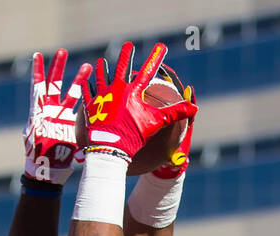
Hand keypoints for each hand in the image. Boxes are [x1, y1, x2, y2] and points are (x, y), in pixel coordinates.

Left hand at [23, 49, 92, 185]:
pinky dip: (87, 99)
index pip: (37, 86)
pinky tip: (95, 89)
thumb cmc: (38, 157)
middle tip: (63, 51)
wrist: (47, 171)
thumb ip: (36, 127)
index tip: (38, 54)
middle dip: (59, 67)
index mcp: (38, 111)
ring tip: (88, 66)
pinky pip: (80, 109)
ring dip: (79, 79)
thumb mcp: (35, 141)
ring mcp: (61, 117)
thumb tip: (37, 123)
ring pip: (70, 94)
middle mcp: (50, 111)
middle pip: (54, 84)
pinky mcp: (71, 125)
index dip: (38, 71)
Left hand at [80, 42, 197, 162]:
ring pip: (102, 77)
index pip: (148, 71)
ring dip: (102, 69)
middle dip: (126, 55)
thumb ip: (175, 113)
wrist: (110, 146)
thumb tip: (195, 108)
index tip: (161, 47)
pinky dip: (86, 86)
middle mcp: (117, 89)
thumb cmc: (133, 135)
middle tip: (128, 45)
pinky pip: (86, 92)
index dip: (155, 58)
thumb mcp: (156, 123)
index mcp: (133, 91)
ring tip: (101, 62)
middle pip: (122, 67)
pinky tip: (84, 80)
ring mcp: (103, 96)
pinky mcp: (91, 106)